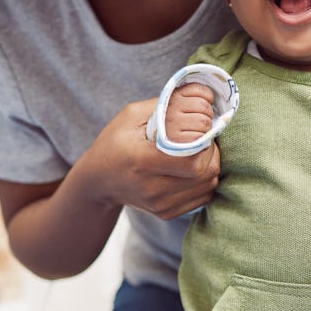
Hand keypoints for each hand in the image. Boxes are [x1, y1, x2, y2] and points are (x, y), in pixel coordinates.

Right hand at [85, 96, 219, 219]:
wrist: (99, 180)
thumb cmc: (115, 142)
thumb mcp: (132, 116)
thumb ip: (166, 106)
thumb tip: (202, 97)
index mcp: (142, 161)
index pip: (191, 160)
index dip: (205, 143)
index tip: (201, 130)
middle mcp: (152, 188)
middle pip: (204, 173)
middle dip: (212, 153)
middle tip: (205, 139)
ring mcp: (160, 205)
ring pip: (207, 186)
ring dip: (211, 165)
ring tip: (199, 152)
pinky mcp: (167, 213)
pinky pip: (203, 197)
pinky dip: (206, 181)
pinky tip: (194, 168)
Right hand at [165, 83, 214, 143]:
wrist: (165, 144)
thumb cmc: (182, 122)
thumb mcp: (185, 104)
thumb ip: (198, 96)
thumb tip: (218, 95)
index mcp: (175, 95)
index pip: (199, 89)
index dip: (208, 97)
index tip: (205, 105)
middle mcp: (171, 107)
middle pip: (203, 106)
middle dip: (208, 114)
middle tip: (202, 120)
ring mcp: (173, 123)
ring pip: (204, 122)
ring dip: (207, 128)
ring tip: (199, 130)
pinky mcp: (177, 139)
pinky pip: (200, 136)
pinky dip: (202, 139)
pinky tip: (196, 140)